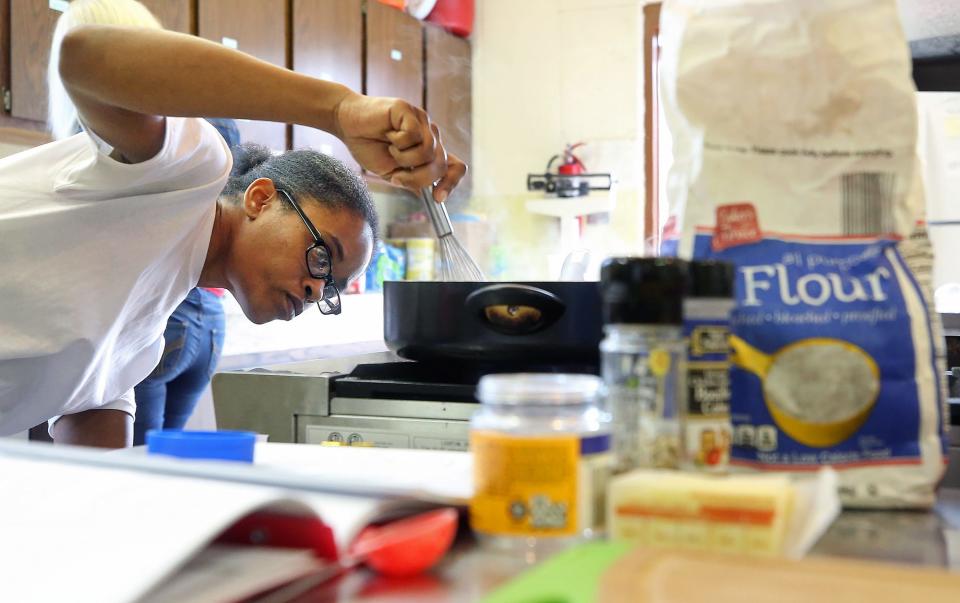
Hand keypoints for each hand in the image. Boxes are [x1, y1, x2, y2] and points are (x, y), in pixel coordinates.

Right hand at [333, 93, 466, 201]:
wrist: (346, 125)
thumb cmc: (369, 147)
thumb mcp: (393, 172)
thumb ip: (412, 181)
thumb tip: (430, 194)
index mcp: (430, 151)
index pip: (456, 166)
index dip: (451, 183)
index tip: (437, 199)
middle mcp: (430, 135)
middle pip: (441, 164)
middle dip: (419, 178)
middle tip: (398, 177)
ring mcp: (422, 121)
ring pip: (429, 151)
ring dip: (405, 159)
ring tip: (390, 150)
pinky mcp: (409, 111)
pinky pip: (413, 135)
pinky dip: (397, 142)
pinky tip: (388, 134)